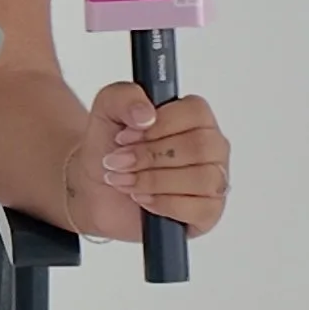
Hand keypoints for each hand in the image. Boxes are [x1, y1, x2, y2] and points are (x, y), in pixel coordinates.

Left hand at [64, 84, 231, 244]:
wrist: (95, 186)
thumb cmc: (110, 148)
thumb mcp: (106, 110)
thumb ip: (124, 97)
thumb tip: (146, 113)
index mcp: (194, 117)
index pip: (196, 113)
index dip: (159, 126)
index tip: (126, 136)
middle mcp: (210, 146)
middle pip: (200, 147)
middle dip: (150, 156)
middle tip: (119, 162)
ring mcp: (213, 179)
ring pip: (203, 179)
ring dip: (155, 181)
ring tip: (126, 181)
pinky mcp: (207, 212)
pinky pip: (201, 209)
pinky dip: (165, 204)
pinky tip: (144, 199)